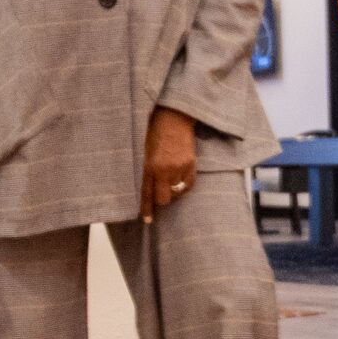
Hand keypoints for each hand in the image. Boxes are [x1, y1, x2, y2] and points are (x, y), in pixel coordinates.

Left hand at [140, 106, 197, 221]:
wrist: (174, 118)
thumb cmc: (156, 133)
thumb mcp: (146, 152)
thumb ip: (148, 170)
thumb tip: (151, 189)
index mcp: (149, 166)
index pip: (147, 194)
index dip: (147, 209)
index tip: (147, 220)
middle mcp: (164, 170)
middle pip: (164, 199)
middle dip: (162, 200)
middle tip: (161, 193)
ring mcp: (179, 168)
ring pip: (177, 193)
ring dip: (173, 191)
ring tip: (171, 180)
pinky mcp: (191, 165)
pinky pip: (188, 185)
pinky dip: (184, 186)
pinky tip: (180, 179)